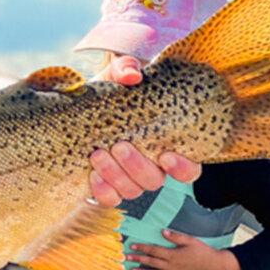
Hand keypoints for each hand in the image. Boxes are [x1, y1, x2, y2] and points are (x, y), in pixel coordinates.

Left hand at [88, 56, 201, 206]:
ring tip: (98, 153)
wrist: (80, 107)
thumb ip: (127, 70)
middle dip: (137, 165)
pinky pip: (110, 199)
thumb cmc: (111, 93)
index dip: (183, 167)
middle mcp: (151, 167)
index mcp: (165, 145)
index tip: (167, 154)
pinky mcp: (106, 186)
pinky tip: (92, 176)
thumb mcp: (118, 77)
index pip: (189, 169)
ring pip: (132, 190)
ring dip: (115, 175)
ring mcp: (128, 179)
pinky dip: (103, 191)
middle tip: (120, 145)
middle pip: (155, 180)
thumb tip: (132, 75)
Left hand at [126, 229, 241, 269]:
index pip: (153, 250)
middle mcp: (172, 266)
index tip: (132, 246)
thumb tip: (162, 231)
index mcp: (173, 255)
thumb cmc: (202, 252)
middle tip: (126, 258)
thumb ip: (175, 237)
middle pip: (151, 262)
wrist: (215, 266)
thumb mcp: (189, 241)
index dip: (142, 248)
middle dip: (138, 259)